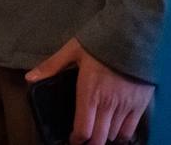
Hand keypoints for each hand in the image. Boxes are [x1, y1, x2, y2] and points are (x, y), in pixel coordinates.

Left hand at [26, 37, 152, 144]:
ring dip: (104, 136)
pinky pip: (131, 129)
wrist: (132, 35)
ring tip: (97, 133)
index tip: (72, 140)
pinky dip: (122, 134)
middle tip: (84, 140)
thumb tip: (29, 78)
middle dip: (90, 142)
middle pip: (99, 138)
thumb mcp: (71, 51)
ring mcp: (126, 106)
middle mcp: (108, 104)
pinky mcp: (141, 104)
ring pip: (114, 135)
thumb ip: (51, 66)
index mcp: (88, 93)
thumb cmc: (99, 42)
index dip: (76, 139)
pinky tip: (116, 131)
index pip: (83, 129)